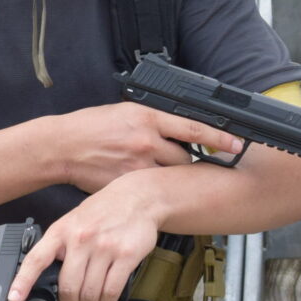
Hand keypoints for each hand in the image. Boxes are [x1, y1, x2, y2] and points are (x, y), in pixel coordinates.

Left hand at [7, 172, 164, 300]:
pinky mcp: (126, 256)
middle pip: (67, 286)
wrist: (137, 196)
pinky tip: (106, 299)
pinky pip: (111, 290)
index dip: (23, 281)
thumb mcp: (73, 221)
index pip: (36, 259)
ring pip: (90, 293)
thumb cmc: (102, 211)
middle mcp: (81, 239)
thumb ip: (60, 245)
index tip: (14, 298)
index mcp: (62, 230)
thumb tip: (46, 276)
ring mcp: (104, 248)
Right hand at [54, 102, 242, 193]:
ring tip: (159, 173)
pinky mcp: (127, 183)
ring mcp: (137, 164)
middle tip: (179, 162)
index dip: (220, 137)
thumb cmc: (89, 127)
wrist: (62, 146)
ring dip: (170, 176)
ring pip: (170, 175)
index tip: (239, 144)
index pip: (194, 127)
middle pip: (185, 158)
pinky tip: (143, 185)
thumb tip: (176, 128)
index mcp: (147, 116)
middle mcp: (145, 140)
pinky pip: (150, 188)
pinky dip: (151, 187)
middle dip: (187, 161)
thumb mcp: (124, 112)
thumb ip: (152, 120)